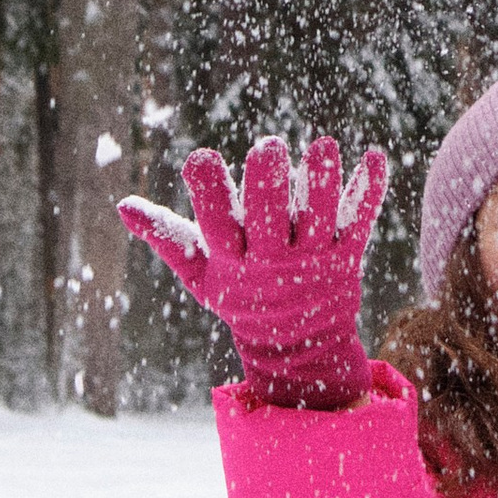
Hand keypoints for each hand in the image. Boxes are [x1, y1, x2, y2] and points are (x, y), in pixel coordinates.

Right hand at [119, 132, 388, 407]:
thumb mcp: (201, 275)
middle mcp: (272, 261)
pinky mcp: (347, 257)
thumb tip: (122, 205)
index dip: (208, 193)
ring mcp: (313, 260)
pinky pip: (359, 221)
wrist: (298, 350)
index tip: (202, 159)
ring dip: (322, 182)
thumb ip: (166, 237)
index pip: (215, 225)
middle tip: (267, 148)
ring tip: (323, 147)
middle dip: (267, 183)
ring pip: (318, 217)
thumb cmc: (241, 299)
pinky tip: (375, 157)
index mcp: (232, 262)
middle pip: (268, 218)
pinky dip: (368, 190)